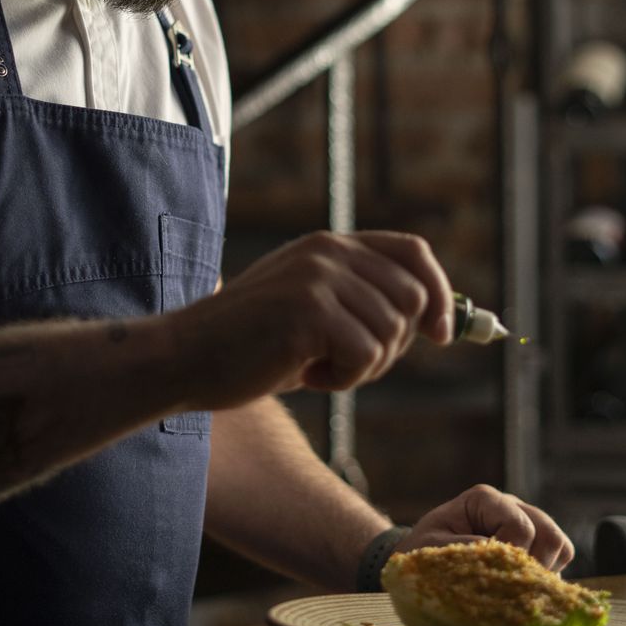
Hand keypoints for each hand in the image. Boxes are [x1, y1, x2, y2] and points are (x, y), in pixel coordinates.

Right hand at [175, 230, 454, 408]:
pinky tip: (302, 375)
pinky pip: (366, 357)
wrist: (185, 357)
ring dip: (362, 367)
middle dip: (394, 345)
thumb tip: (439, 323)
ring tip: (314, 367)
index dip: (440, 292)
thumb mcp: (311, 307)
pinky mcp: (310, 312)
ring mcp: (319, 279)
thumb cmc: (249, 344)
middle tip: (348, 363)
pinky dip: (343, 380)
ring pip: (391, 334)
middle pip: (412, 299)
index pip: (413, 252)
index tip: (441, 334)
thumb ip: (363, 301)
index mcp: (330, 245)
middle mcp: (329, 252)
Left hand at [397, 483, 573, 572]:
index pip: (519, 526)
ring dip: (543, 572)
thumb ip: (468, 551)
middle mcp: (510, 505)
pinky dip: (547, 576)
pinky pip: (560, 559)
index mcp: (484, 499)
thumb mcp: (434, 550)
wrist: (419, 563)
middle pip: (549, 533)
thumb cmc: (422, 554)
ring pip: (560, 546)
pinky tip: (521, 586)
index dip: (511, 556)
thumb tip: (505, 561)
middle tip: (510, 586)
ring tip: (516, 588)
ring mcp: (526, 523)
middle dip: (534, 565)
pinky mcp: (534, 544)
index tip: (490, 575)